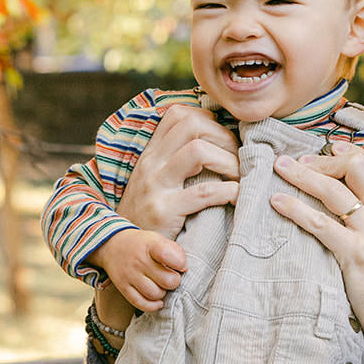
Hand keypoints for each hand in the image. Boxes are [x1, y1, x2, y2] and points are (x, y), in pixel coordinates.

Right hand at [96, 227, 187, 310]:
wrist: (112, 245)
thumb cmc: (141, 244)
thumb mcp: (157, 239)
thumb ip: (173, 250)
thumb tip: (184, 268)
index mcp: (150, 245)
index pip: (169, 256)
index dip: (180, 263)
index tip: (180, 265)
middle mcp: (139, 261)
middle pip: (166, 280)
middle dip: (174, 281)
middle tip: (171, 277)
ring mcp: (130, 275)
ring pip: (155, 294)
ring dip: (163, 293)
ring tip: (161, 286)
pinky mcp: (123, 287)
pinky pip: (141, 303)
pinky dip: (152, 305)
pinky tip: (157, 300)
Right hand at [117, 102, 238, 242]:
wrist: (124, 250)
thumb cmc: (150, 214)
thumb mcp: (157, 181)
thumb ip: (177, 160)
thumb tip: (217, 142)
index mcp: (151, 152)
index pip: (179, 113)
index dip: (208, 119)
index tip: (223, 140)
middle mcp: (151, 163)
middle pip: (192, 124)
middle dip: (224, 137)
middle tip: (238, 158)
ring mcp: (155, 185)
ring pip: (198, 150)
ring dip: (229, 161)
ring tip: (239, 177)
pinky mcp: (164, 211)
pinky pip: (204, 192)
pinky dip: (229, 191)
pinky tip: (235, 197)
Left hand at [270, 144, 363, 359]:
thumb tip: (350, 203)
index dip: (353, 152)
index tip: (332, 145)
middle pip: (355, 169)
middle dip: (323, 159)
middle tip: (296, 159)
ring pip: (333, 191)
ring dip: (302, 175)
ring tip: (278, 168)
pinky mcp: (355, 255)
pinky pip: (320, 224)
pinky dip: (296, 209)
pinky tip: (277, 203)